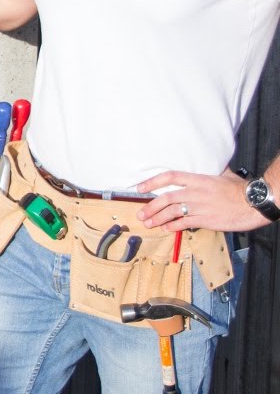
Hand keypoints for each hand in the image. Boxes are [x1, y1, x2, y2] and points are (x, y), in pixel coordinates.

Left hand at [135, 169, 267, 232]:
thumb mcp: (223, 175)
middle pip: (166, 198)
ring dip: (157, 219)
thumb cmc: (240, 189)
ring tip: (148, 224)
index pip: (170, 177)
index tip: (140, 188)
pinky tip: (166, 228)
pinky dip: (173, 227)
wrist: (254, 204)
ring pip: (171, 212)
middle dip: (150, 206)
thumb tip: (208, 165)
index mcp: (198, 179)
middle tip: (140, 214)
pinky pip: (184, 223)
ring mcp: (199, 207)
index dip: (152, 182)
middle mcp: (195, 192)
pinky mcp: (205, 220)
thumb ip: (209, 173)